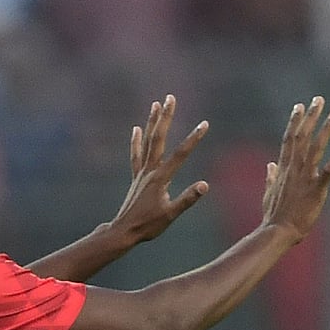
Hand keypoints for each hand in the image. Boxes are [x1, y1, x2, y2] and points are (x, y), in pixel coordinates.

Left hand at [110, 95, 209, 242]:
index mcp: (161, 178)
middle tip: (170, 98)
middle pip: (159, 138)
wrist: (124, 231)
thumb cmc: (149, 225)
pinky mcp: (137, 177)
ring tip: (155, 104)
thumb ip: (188, 199)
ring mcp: (142, 172)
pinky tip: (136, 129)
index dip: (194, 138)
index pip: (181, 154)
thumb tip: (205, 185)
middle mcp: (150, 170)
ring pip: (147, 142)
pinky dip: (136, 141)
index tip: (205, 124)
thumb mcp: (171, 214)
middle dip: (166, 117)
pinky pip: (136, 154)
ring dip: (152, 122)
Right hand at [261, 96, 329, 241]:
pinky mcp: (316, 188)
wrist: (278, 231)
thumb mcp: (269, 193)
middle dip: (311, 116)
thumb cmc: (274, 216)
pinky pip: (329, 169)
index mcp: (283, 168)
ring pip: (316, 147)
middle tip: (319, 100)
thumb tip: (270, 165)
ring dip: (326, 129)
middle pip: (302, 136)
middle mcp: (294, 168)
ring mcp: (305, 177)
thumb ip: (271, 177)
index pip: (289, 139)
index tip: (299, 106)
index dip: (295, 121)